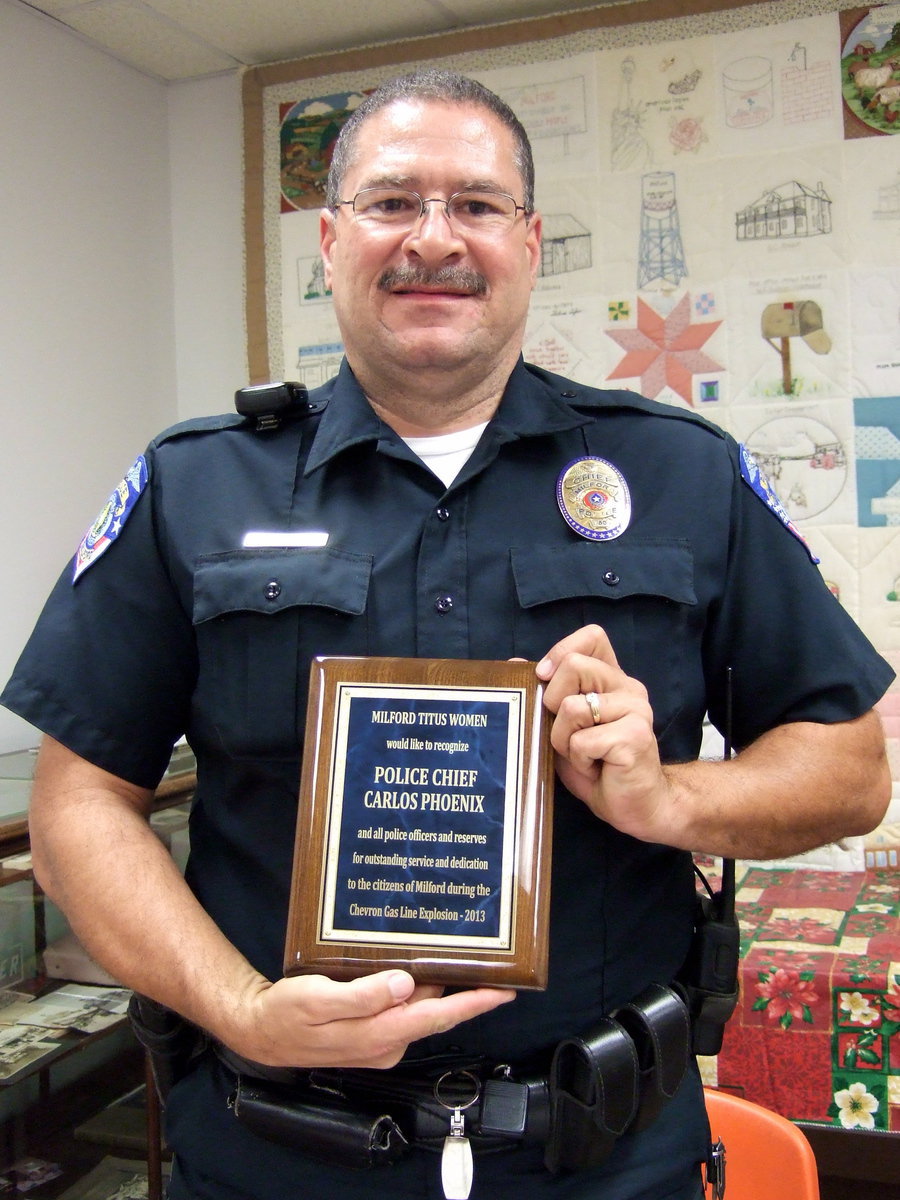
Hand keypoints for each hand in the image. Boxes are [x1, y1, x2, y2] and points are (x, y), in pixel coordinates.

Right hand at [226, 970, 513, 1068]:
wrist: (262, 1031)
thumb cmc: (288, 1014)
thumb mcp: (319, 999)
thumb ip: (363, 996)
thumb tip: (403, 984)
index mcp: (380, 1034)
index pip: (438, 1017)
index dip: (474, 1003)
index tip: (505, 990)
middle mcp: (387, 1042)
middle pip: (434, 1010)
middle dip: (463, 988)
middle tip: (485, 957)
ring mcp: (380, 1040)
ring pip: (418, 1007)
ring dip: (434, 985)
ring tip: (453, 953)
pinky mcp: (371, 1034)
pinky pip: (401, 1009)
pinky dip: (412, 989)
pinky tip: (413, 967)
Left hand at [536, 624, 670, 841]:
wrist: (636, 806)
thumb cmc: (598, 765)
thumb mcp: (563, 726)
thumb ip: (546, 694)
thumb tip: (514, 663)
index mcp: (612, 680)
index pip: (592, 637)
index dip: (562, 652)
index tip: (546, 678)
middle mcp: (628, 688)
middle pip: (574, 666)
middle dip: (553, 704)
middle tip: (568, 734)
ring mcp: (636, 709)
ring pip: (571, 707)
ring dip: (564, 739)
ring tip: (584, 755)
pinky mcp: (635, 735)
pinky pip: (582, 740)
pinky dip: (579, 760)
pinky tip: (597, 767)